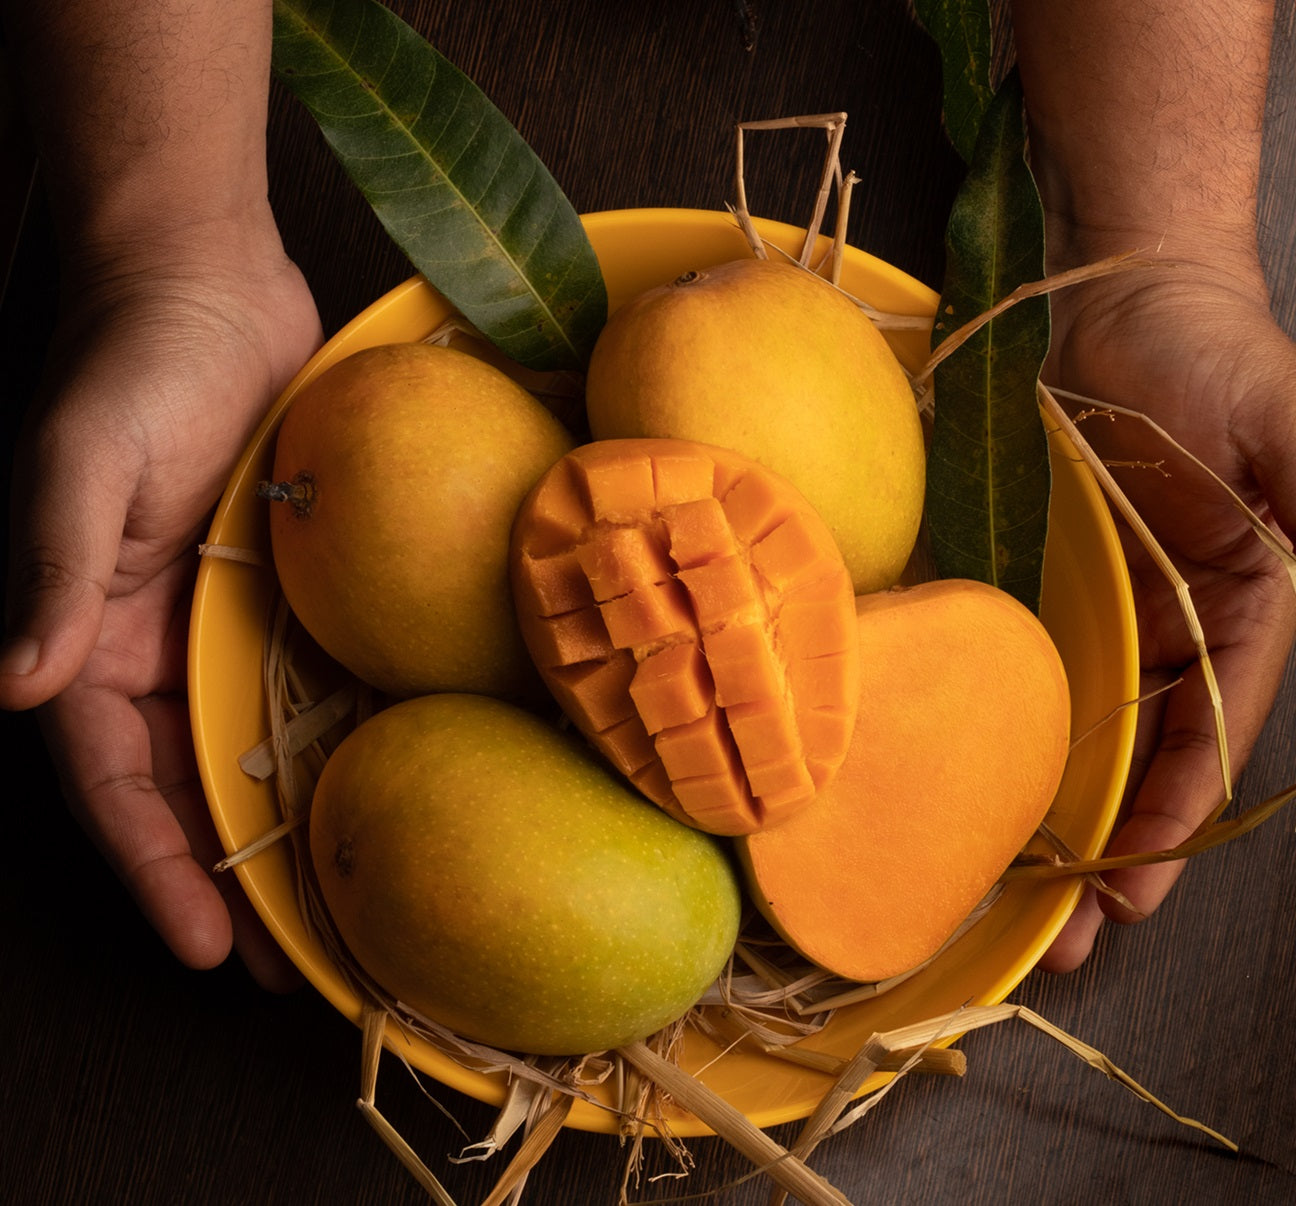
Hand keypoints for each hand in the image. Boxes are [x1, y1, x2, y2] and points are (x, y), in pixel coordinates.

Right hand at [1, 211, 322, 987]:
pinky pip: (298, 681)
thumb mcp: (82, 461)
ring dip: (281, 829)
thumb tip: (16, 682)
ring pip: (244, 750)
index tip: (202, 947)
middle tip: (286, 963)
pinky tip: (376, 785)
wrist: (209, 283)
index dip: (152, 869)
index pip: (112, 781)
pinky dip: (323, 743)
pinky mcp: (280, 586)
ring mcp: (218, 618)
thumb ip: (54, 571)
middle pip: (183, 788)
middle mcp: (151, 641)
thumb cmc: (137, 360)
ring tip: (338, 905)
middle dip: (224, 878)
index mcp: (90, 633)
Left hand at [1038, 248, 1295, 971]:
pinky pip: (1041, 674)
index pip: (1214, 735)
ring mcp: (1119, 611)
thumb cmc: (1216, 359)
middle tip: (1064, 932)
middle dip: (1116, 847)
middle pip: (1151, 757)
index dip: (1179, 813)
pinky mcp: (1059, 587)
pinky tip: (988, 787)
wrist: (1127, 304)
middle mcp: (1187, 627)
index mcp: (1251, 611)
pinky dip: (1021, 734)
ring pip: (1091, 731)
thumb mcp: (1293, 434)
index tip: (1136, 883)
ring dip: (1062, 813)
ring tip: (1016, 897)